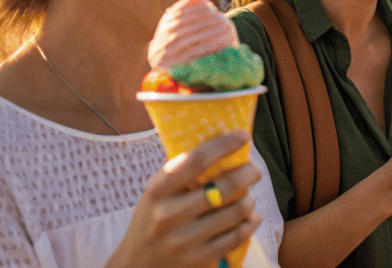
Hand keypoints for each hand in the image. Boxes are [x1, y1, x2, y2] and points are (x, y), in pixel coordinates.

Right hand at [113, 132, 262, 267]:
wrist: (137, 265)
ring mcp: (185, 240)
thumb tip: (220, 146)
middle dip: (248, 174)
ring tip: (249, 195)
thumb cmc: (151, 220)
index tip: (243, 136)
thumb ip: (181, 174)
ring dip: (249, 199)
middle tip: (255, 170)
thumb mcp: (156, 193)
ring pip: (235, 212)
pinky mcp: (199, 259)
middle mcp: (169, 214)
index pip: (196, 161)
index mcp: (158, 190)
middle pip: (223, 187)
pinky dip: (250, 223)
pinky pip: (237, 237)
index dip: (224, 145)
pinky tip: (251, 217)